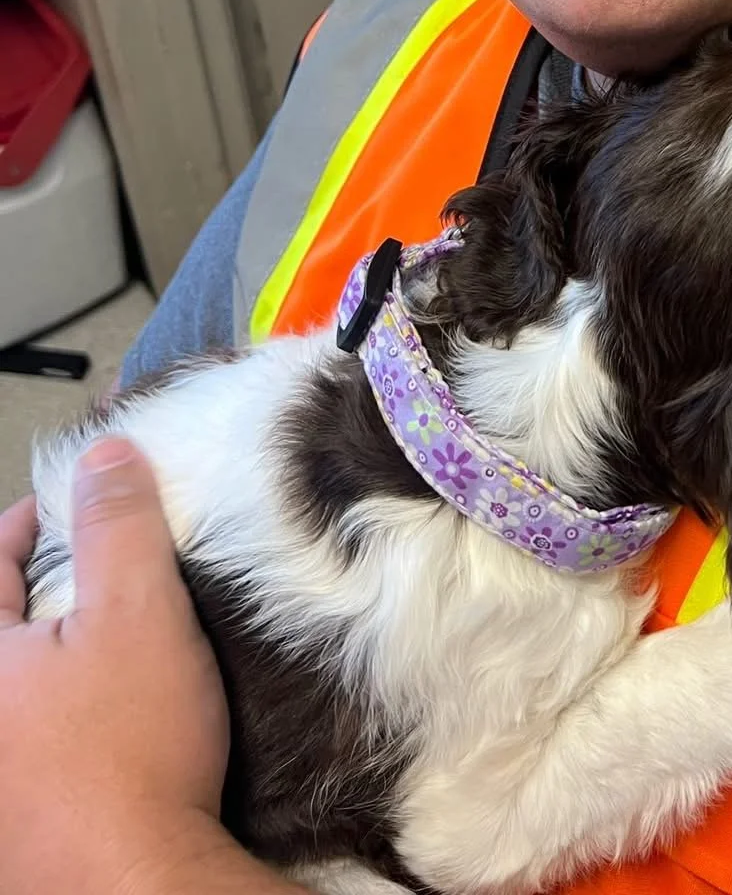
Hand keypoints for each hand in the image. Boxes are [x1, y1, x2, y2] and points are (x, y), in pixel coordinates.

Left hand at [0, 437, 235, 893]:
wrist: (136, 885)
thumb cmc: (128, 759)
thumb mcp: (138, 611)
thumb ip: (117, 525)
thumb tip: (105, 458)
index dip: (34, 519)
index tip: (80, 503)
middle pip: (2, 622)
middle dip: (48, 585)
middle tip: (107, 567)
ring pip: (19, 683)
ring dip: (57, 652)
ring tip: (117, 637)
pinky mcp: (14, 816)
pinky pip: (32, 737)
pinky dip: (63, 710)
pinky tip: (114, 713)